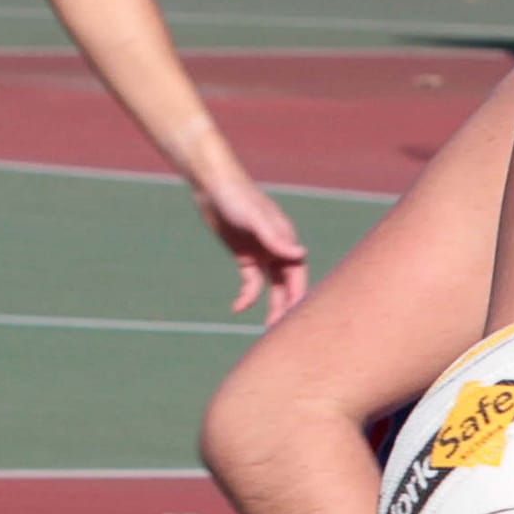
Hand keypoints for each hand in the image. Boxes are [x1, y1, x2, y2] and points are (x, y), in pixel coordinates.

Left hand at [192, 165, 309, 321]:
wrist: (212, 185)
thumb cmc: (237, 197)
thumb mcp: (256, 218)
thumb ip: (276, 238)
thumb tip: (301, 255)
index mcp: (286, 240)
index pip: (297, 274)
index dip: (298, 295)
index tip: (295, 316)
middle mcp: (277, 249)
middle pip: (287, 284)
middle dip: (285, 305)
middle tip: (278, 328)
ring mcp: (262, 253)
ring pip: (271, 286)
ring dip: (271, 305)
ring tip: (266, 327)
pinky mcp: (245, 256)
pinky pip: (250, 282)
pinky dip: (247, 296)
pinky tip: (237, 308)